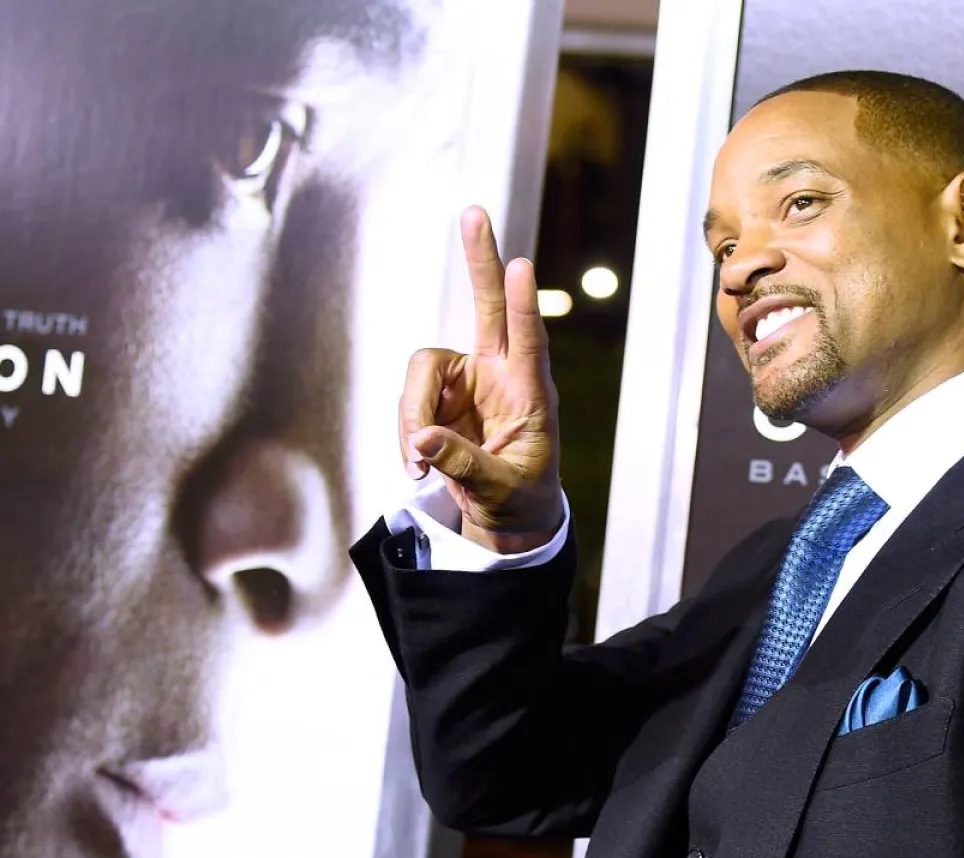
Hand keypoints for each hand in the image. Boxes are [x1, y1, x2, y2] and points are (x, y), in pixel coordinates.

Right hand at [400, 207, 562, 552]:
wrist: (507, 513)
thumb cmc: (520, 497)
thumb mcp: (501, 489)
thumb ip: (464, 464)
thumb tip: (422, 440)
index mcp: (530, 392)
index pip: (528, 341)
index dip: (522, 306)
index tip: (521, 266)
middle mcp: (498, 375)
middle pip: (485, 306)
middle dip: (479, 261)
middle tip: (474, 212)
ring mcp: (465, 382)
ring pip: (422, 371)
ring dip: (412, 414)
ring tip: (419, 463)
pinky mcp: (437, 398)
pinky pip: (408, 402)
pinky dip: (406, 434)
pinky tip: (418, 464)